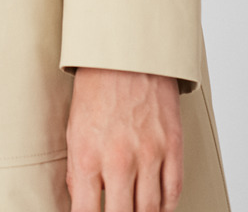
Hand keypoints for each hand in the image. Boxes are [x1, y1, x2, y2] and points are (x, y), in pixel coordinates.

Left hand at [66, 68, 182, 210]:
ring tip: (133, 211)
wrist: (127, 52)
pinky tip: (156, 207)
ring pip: (150, 211)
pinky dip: (166, 207)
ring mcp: (149, 154)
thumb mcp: (74, 127)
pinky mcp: (172, 147)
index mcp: (88, 154)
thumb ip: (77, 169)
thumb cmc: (96, 87)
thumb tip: (81, 199)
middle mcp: (119, 159)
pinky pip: (173, 192)